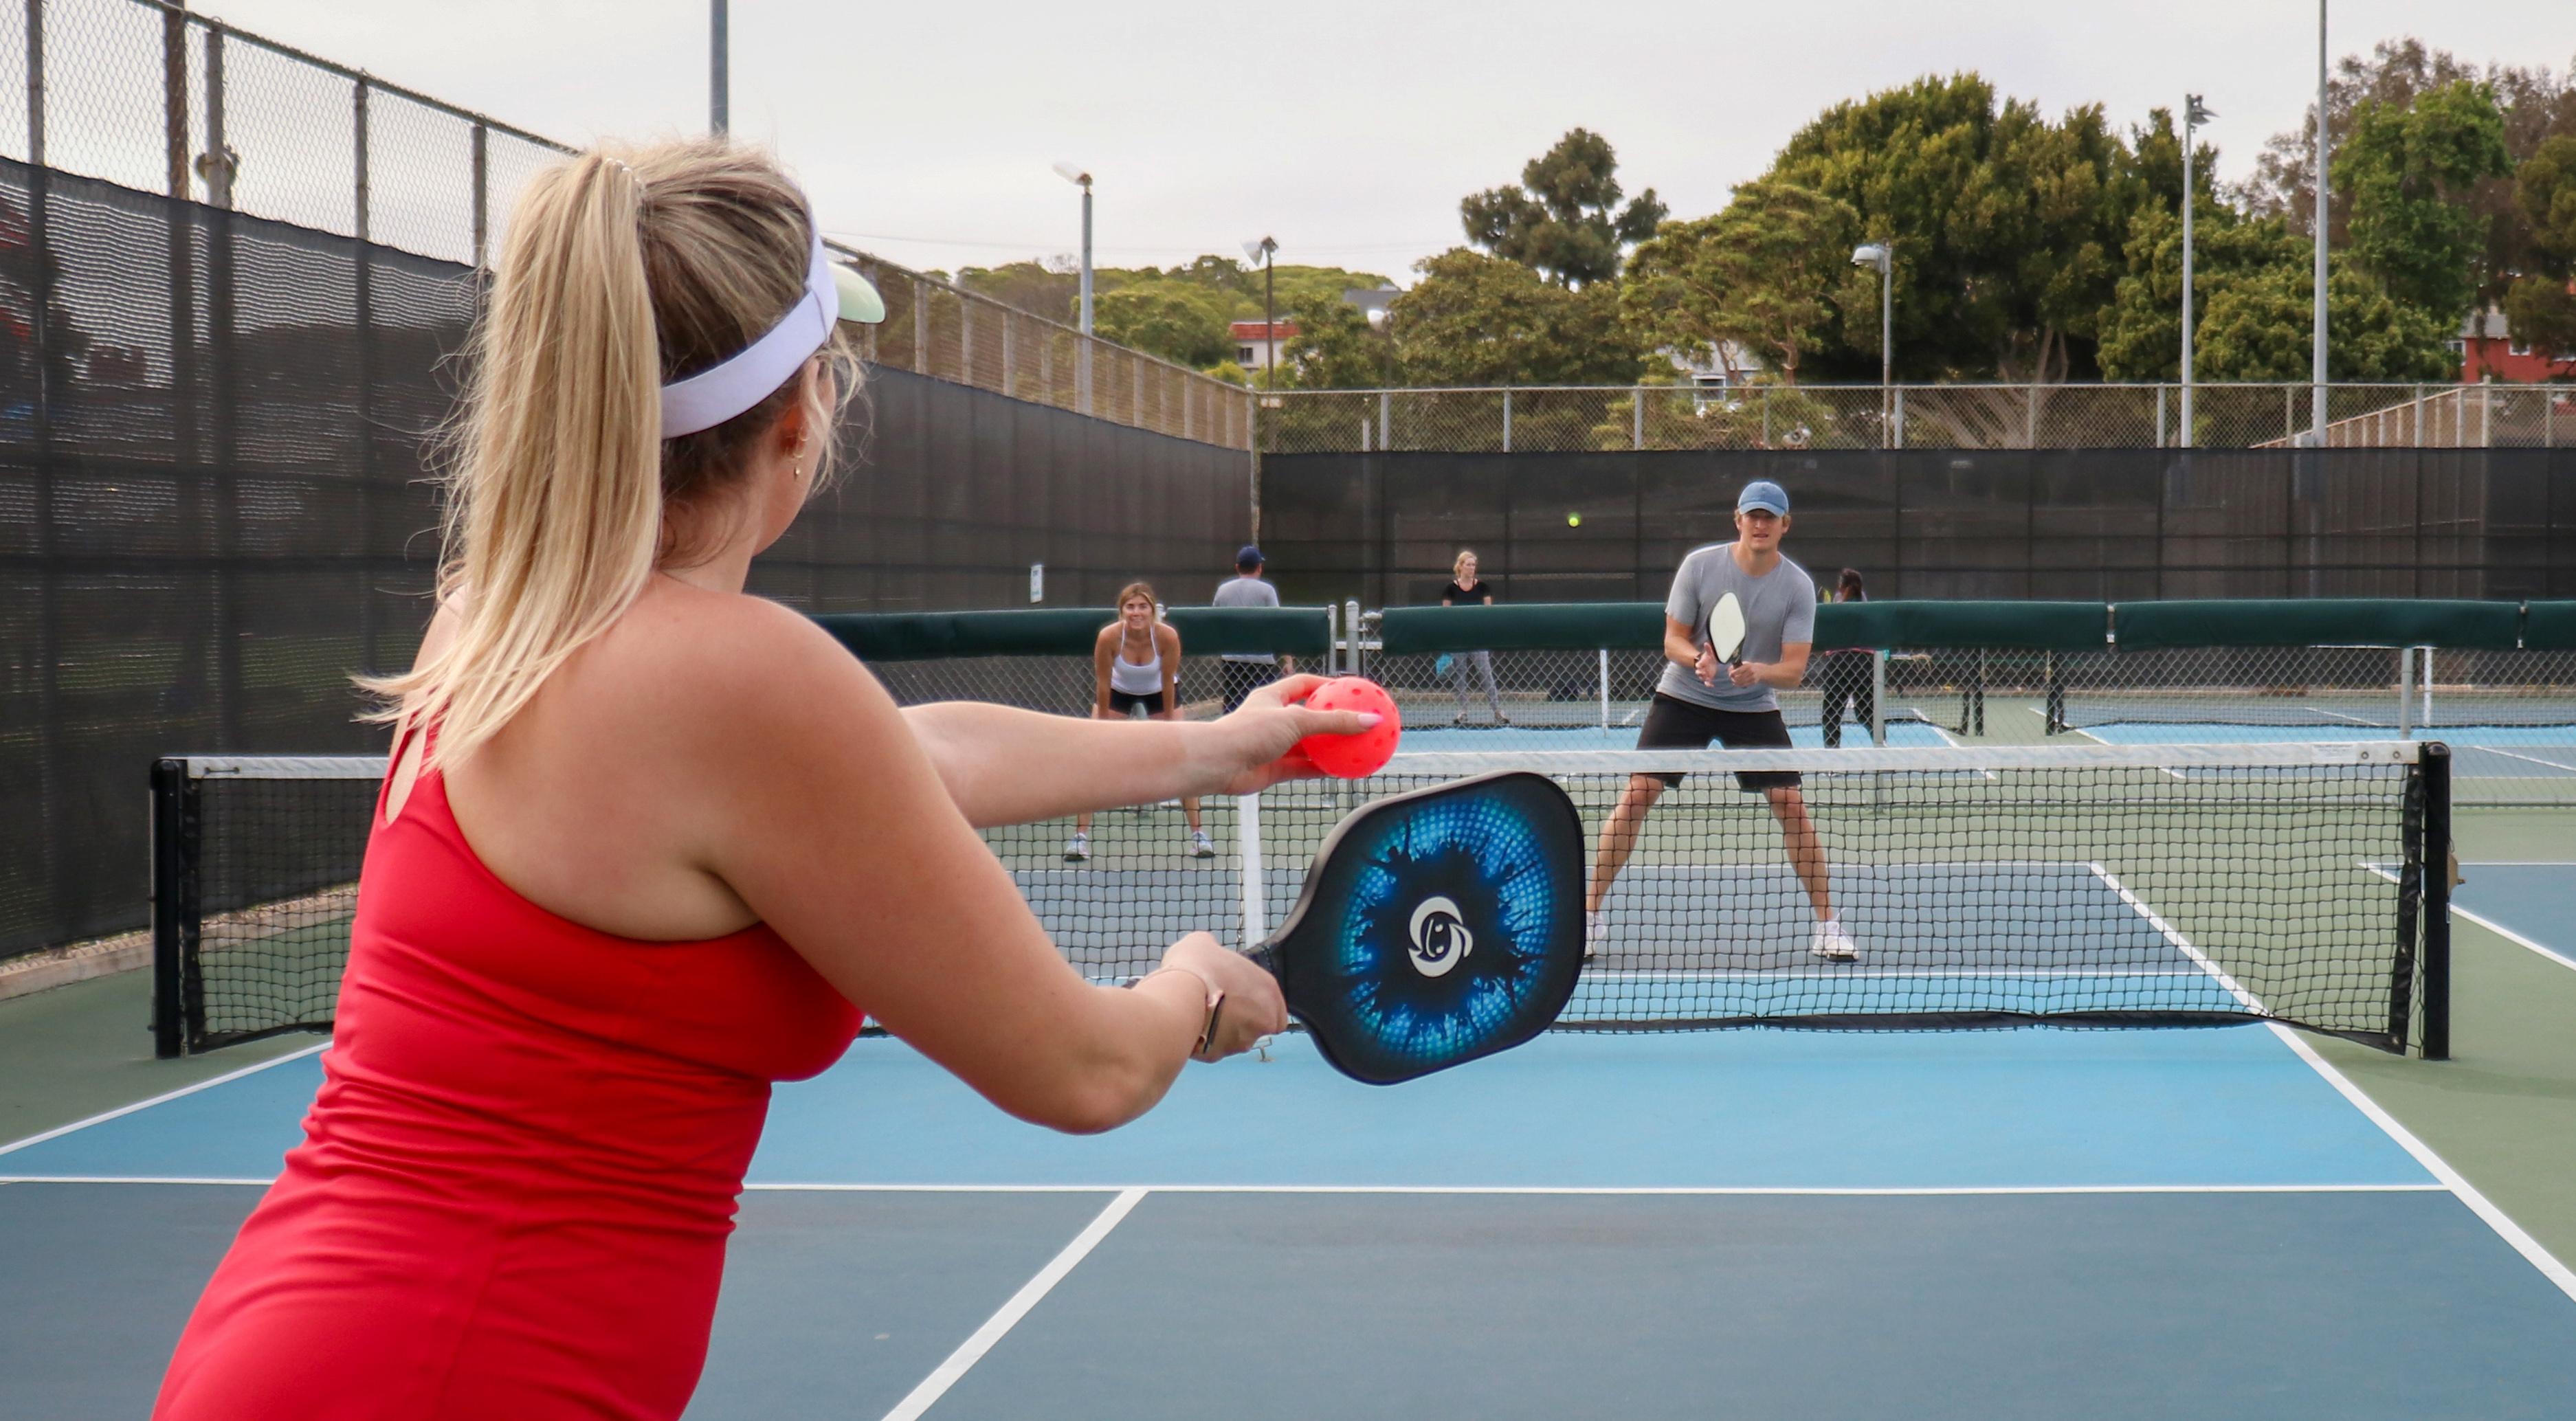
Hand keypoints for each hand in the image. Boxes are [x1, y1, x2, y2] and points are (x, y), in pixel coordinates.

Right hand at [1161, 932, 1286, 1059]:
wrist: (1178, 995)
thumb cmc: (1196, 966)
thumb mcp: (1205, 943)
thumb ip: (1215, 951)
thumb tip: (1207, 950)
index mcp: (1269, 990)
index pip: (1275, 1009)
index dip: (1257, 1005)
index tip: (1238, 999)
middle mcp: (1263, 1019)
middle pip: (1256, 1026)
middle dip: (1241, 1020)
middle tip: (1218, 1006)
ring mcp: (1241, 1040)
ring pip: (1235, 1040)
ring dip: (1222, 1031)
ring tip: (1200, 1015)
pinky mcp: (1218, 1054)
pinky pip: (1212, 1049)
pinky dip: (1203, 1041)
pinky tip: (1190, 1025)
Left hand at [1198, 674, 1381, 795]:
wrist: (1218, 763)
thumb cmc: (1250, 732)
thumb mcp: (1297, 720)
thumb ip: (1334, 721)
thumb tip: (1372, 721)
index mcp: (1272, 698)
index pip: (1302, 684)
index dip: (1325, 685)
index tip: (1349, 690)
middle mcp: (1273, 720)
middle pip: (1309, 718)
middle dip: (1332, 721)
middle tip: (1358, 723)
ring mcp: (1273, 745)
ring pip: (1308, 746)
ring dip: (1329, 749)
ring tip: (1355, 750)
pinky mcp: (1273, 768)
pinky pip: (1303, 769)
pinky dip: (1321, 770)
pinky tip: (1342, 772)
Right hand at [1694, 644, 1718, 685]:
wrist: (1708, 663)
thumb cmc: (1708, 658)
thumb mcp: (1709, 653)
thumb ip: (1708, 649)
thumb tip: (1706, 643)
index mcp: (1701, 663)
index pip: (1698, 664)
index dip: (1699, 665)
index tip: (1699, 665)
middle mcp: (1701, 670)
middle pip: (1698, 672)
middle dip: (1700, 673)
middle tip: (1703, 673)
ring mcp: (1704, 674)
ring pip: (1702, 678)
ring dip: (1704, 678)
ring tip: (1708, 679)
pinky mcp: (1708, 678)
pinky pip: (1707, 682)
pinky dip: (1708, 684)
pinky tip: (1712, 686)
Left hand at [1728, 661, 1761, 687]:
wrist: (1760, 670)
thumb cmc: (1750, 666)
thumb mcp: (1745, 664)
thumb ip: (1737, 666)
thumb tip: (1729, 669)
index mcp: (1748, 666)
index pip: (1738, 671)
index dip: (1733, 673)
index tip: (1730, 674)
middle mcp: (1751, 671)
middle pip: (1739, 677)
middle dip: (1733, 678)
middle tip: (1731, 678)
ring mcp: (1753, 677)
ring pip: (1741, 682)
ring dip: (1735, 682)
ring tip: (1733, 681)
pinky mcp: (1753, 682)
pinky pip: (1744, 685)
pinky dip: (1739, 685)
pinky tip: (1736, 684)